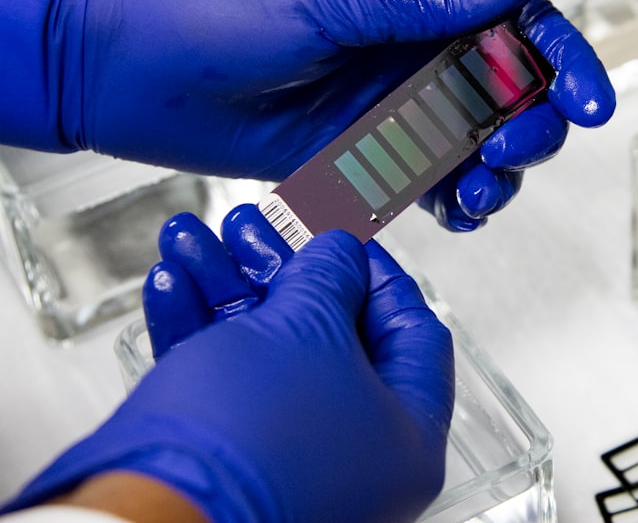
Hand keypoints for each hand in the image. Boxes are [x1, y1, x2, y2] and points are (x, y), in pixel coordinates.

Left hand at [0, 0, 615, 229]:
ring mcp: (389, 110)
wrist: (123, 60)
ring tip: (475, 190)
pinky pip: (431, 185)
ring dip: (498, 174)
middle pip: (514, 95)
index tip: (591, 103)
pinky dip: (457, 203)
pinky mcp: (361, 159)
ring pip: (480, 148)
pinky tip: (454, 210)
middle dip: (533, 127)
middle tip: (509, 148)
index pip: (519, 26)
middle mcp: (414, 54)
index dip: (565, 63)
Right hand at [2, 206, 453, 522]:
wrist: (145, 518)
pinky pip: (222, 385)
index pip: (412, 335)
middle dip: (278, 269)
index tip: (344, 234)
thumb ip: (331, 277)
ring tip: (188, 237)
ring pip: (264, 353)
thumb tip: (340, 255)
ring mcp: (288, 461)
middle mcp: (354, 455)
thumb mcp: (308, 329)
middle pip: (329, 336)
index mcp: (405, 435)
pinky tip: (169, 284)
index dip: (378, 274)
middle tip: (249, 224)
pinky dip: (196, 331)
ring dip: (223, 287)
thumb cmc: (250, 437)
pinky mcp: (227, 463)